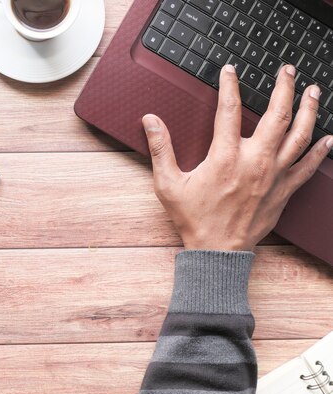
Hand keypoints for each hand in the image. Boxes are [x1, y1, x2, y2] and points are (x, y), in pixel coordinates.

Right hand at [142, 64, 332, 250]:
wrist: (217, 250)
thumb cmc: (194, 219)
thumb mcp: (168, 184)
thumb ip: (161, 149)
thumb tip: (151, 121)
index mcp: (225, 156)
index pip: (229, 109)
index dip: (230, 85)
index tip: (231, 71)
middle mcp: (254, 161)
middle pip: (277, 114)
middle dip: (284, 87)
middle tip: (286, 71)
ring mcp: (273, 175)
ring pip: (299, 135)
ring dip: (309, 110)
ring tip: (313, 92)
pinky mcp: (284, 191)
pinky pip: (308, 166)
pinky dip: (320, 150)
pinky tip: (328, 138)